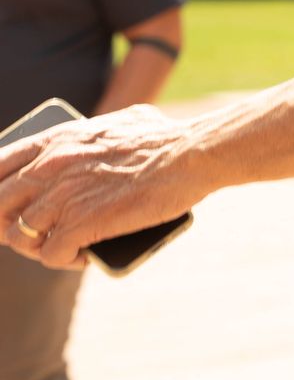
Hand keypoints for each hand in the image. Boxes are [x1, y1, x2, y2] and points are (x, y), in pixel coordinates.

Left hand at [0, 105, 204, 269]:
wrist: (191, 156)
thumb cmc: (166, 137)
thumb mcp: (120, 120)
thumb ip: (96, 129)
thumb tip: (98, 134)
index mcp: (55, 140)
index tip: (11, 204)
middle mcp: (50, 167)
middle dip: (11, 223)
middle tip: (37, 230)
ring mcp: (63, 197)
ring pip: (19, 236)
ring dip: (37, 247)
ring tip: (61, 247)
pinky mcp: (81, 225)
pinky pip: (50, 254)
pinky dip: (64, 260)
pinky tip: (82, 256)